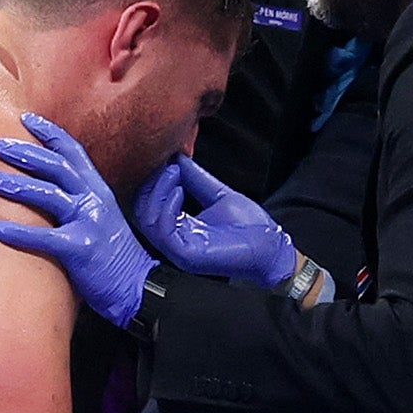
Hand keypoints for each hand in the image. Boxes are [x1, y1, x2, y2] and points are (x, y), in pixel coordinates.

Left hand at [0, 114, 157, 324]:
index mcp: (98, 191)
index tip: (25, 119)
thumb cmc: (113, 257)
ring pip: (49, 194)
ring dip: (16, 185)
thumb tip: (47, 188)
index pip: (73, 152)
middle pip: (57, 166)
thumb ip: (79, 201)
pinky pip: (44, 237)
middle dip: (25, 152)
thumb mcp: (101, 219)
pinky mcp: (81, 250)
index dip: (50, 133)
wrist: (140, 288)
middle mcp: (95, 201)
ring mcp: (90, 223)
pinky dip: (17, 231)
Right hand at [129, 154, 297, 289]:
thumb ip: (195, 178)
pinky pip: (163, 231)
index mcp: (179, 228)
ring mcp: (179, 250)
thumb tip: (176, 157)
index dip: (151, 181)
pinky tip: (180, 190)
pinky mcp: (187, 255)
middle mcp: (174, 241)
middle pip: (141, 213)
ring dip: (158, 191)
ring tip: (174, 173)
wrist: (272, 247)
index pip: (148, 206)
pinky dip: (167, 207)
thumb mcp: (219, 194)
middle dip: (151, 184)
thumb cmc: (251, 228)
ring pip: (147, 220)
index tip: (164, 161)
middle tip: (168, 166)